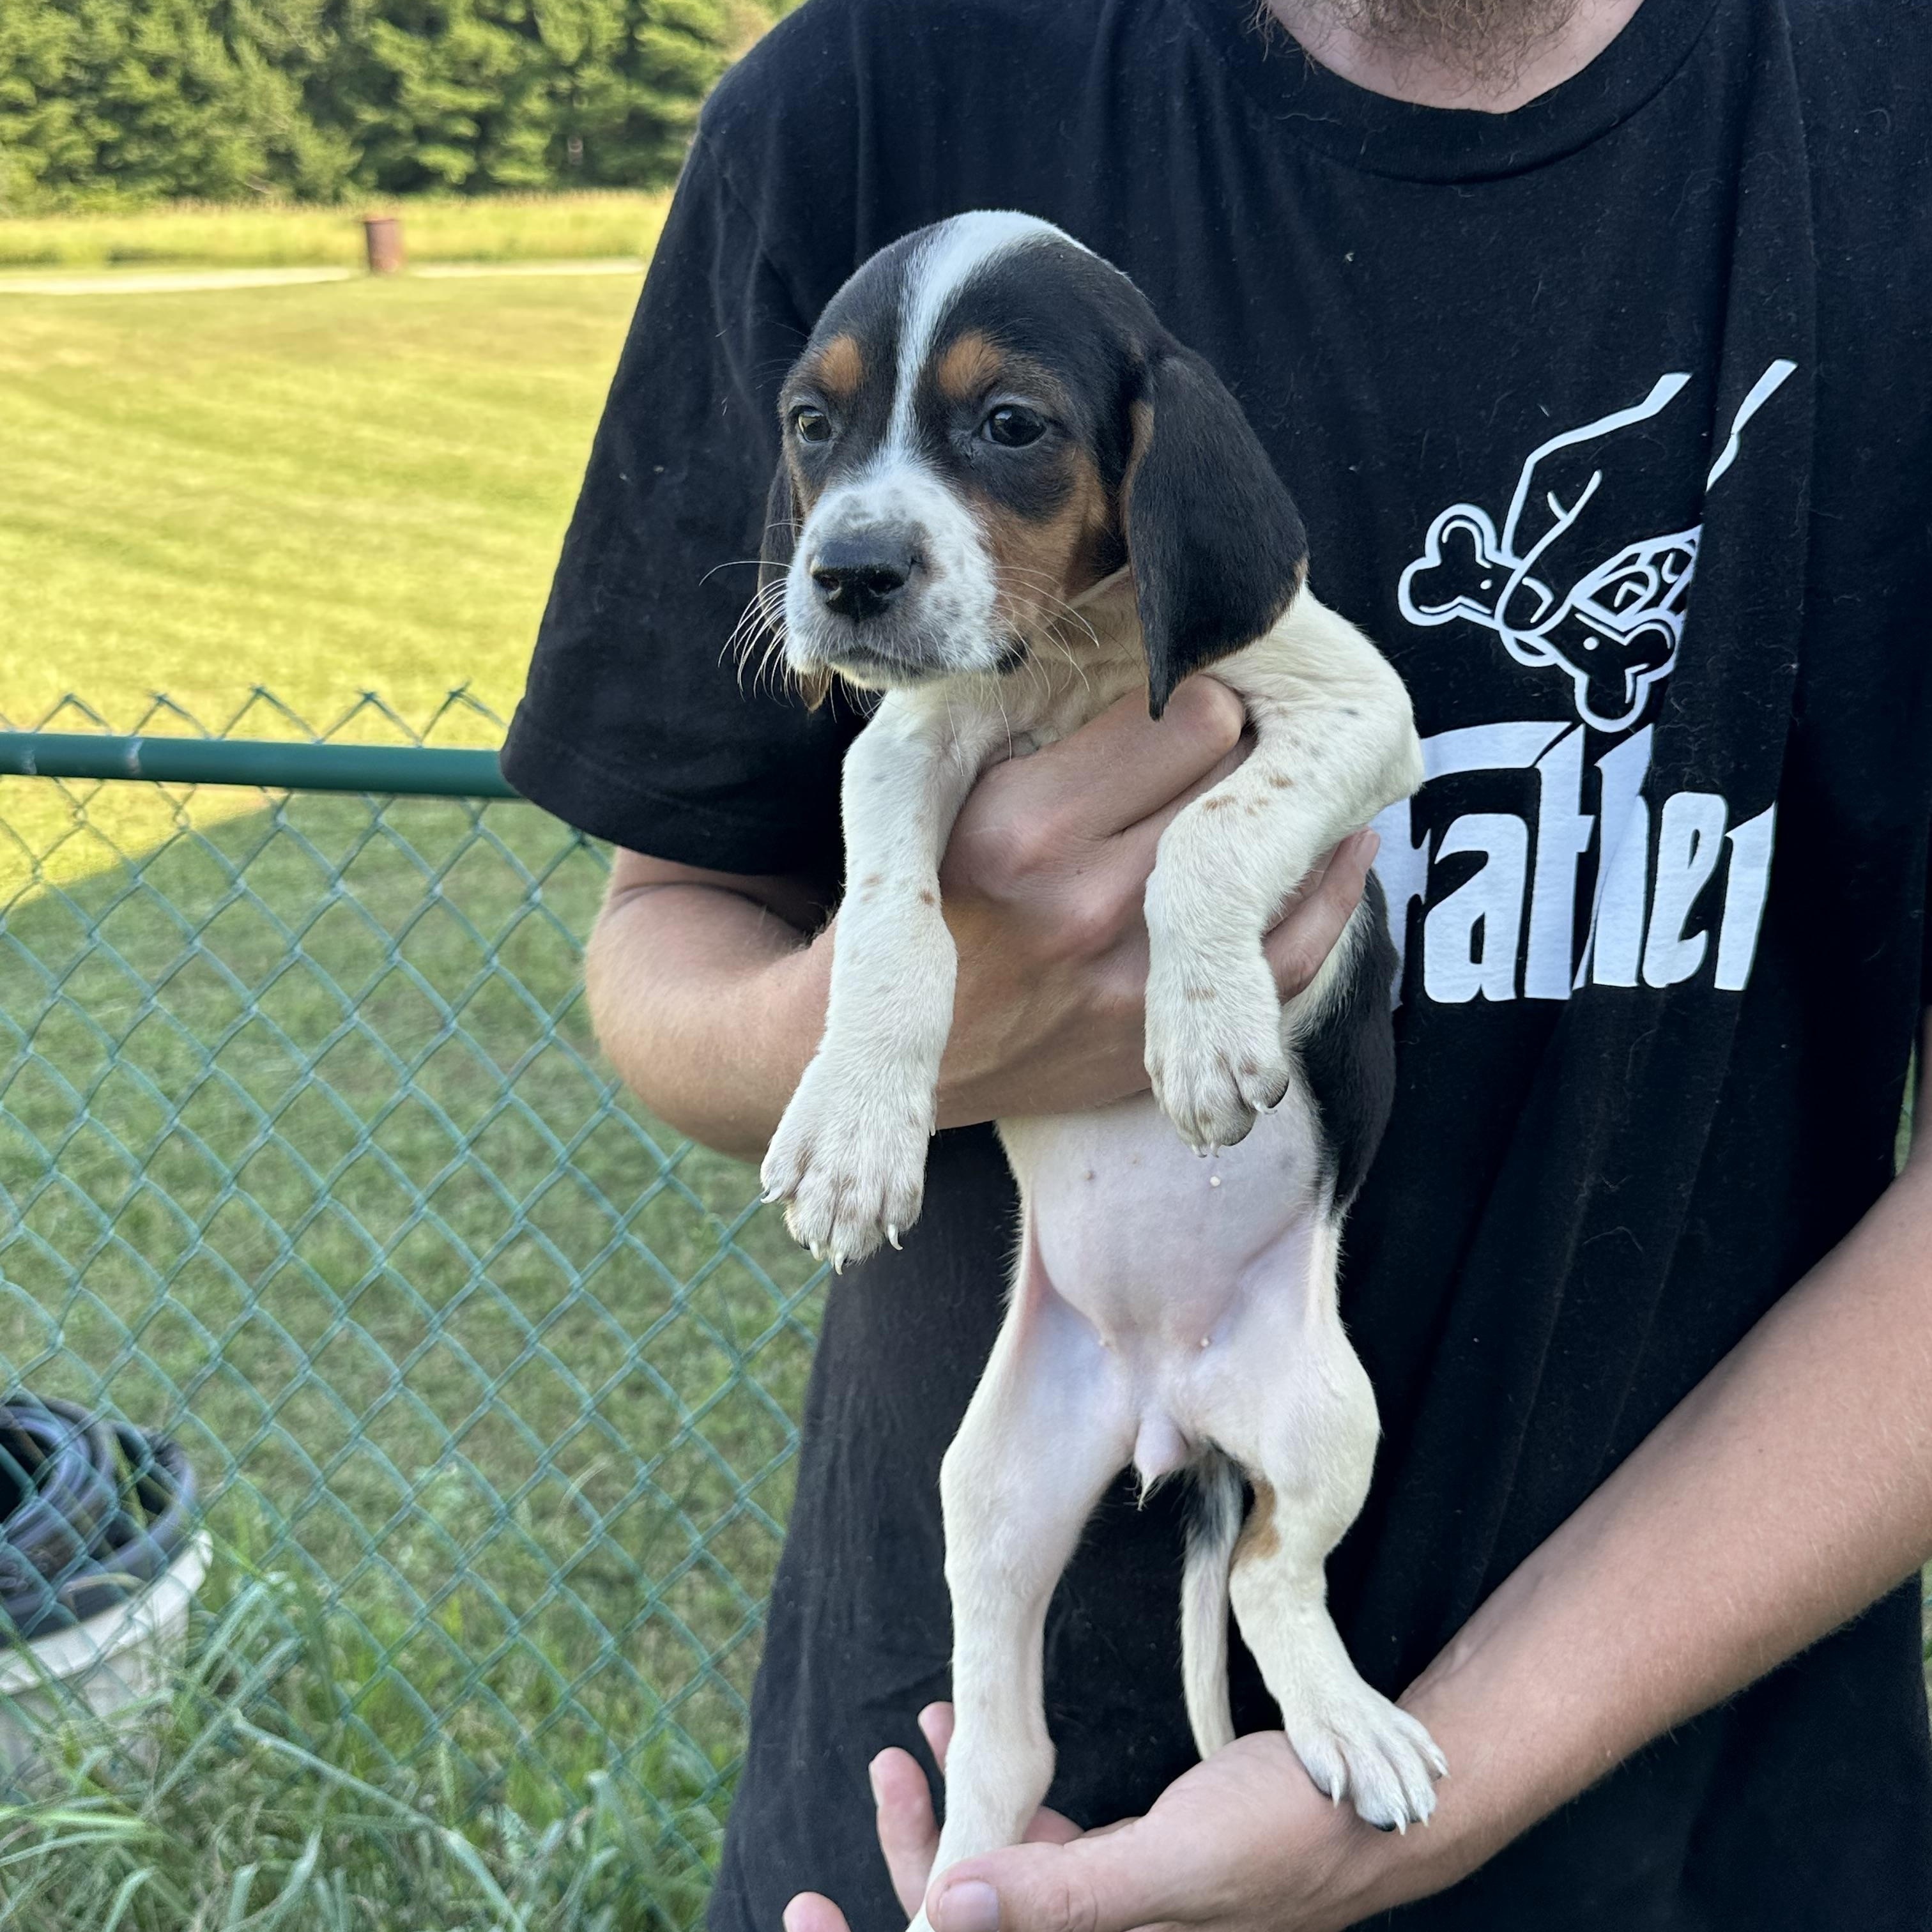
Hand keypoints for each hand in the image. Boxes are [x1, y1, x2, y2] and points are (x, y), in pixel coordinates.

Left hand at [784, 1702, 1422, 1931]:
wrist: (1373, 1801)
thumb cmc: (1287, 1835)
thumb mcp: (1170, 1866)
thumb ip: (1062, 1895)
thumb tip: (943, 1911)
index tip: (802, 1912)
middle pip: (963, 1924)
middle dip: (905, 1862)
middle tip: (879, 1771)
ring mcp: (1104, 1906)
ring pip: (993, 1884)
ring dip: (944, 1822)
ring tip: (912, 1742)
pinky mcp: (1122, 1865)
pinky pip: (1034, 1848)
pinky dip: (996, 1800)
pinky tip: (972, 1733)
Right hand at [933, 682, 1381, 1127]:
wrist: (908, 1049)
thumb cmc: (926, 898)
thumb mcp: (944, 792)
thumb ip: (1039, 727)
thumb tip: (1155, 650)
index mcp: (1022, 828)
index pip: (1195, 716)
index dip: (1204, 689)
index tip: (1193, 687)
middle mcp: (1085, 902)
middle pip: (1242, 781)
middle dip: (1246, 744)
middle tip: (1237, 729)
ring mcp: (1135, 978)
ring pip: (1282, 860)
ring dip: (1290, 811)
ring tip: (1295, 775)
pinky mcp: (1166, 1033)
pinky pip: (1293, 957)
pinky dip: (1328, 895)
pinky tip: (1342, 850)